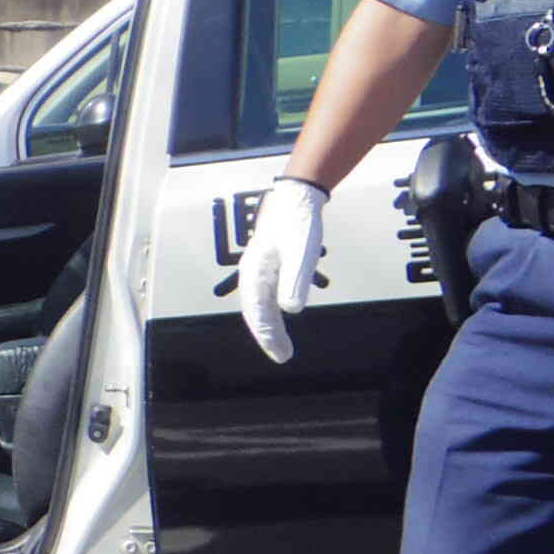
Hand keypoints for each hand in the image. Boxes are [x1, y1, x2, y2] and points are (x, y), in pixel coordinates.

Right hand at [238, 177, 327, 365]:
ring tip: (282, 344)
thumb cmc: (298, 224)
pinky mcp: (269, 265)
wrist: (297, 197)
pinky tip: (283, 316)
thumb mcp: (301, 253)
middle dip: (269, 336)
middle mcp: (252, 274)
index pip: (259, 314)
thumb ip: (295, 282)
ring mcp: (259, 270)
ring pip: (261, 305)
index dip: (269, 337)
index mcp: (255, 274)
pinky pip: (267, 294)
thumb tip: (290, 312)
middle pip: (256, 313)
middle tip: (283, 356)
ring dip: (271, 325)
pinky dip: (274, 310)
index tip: (282, 356)